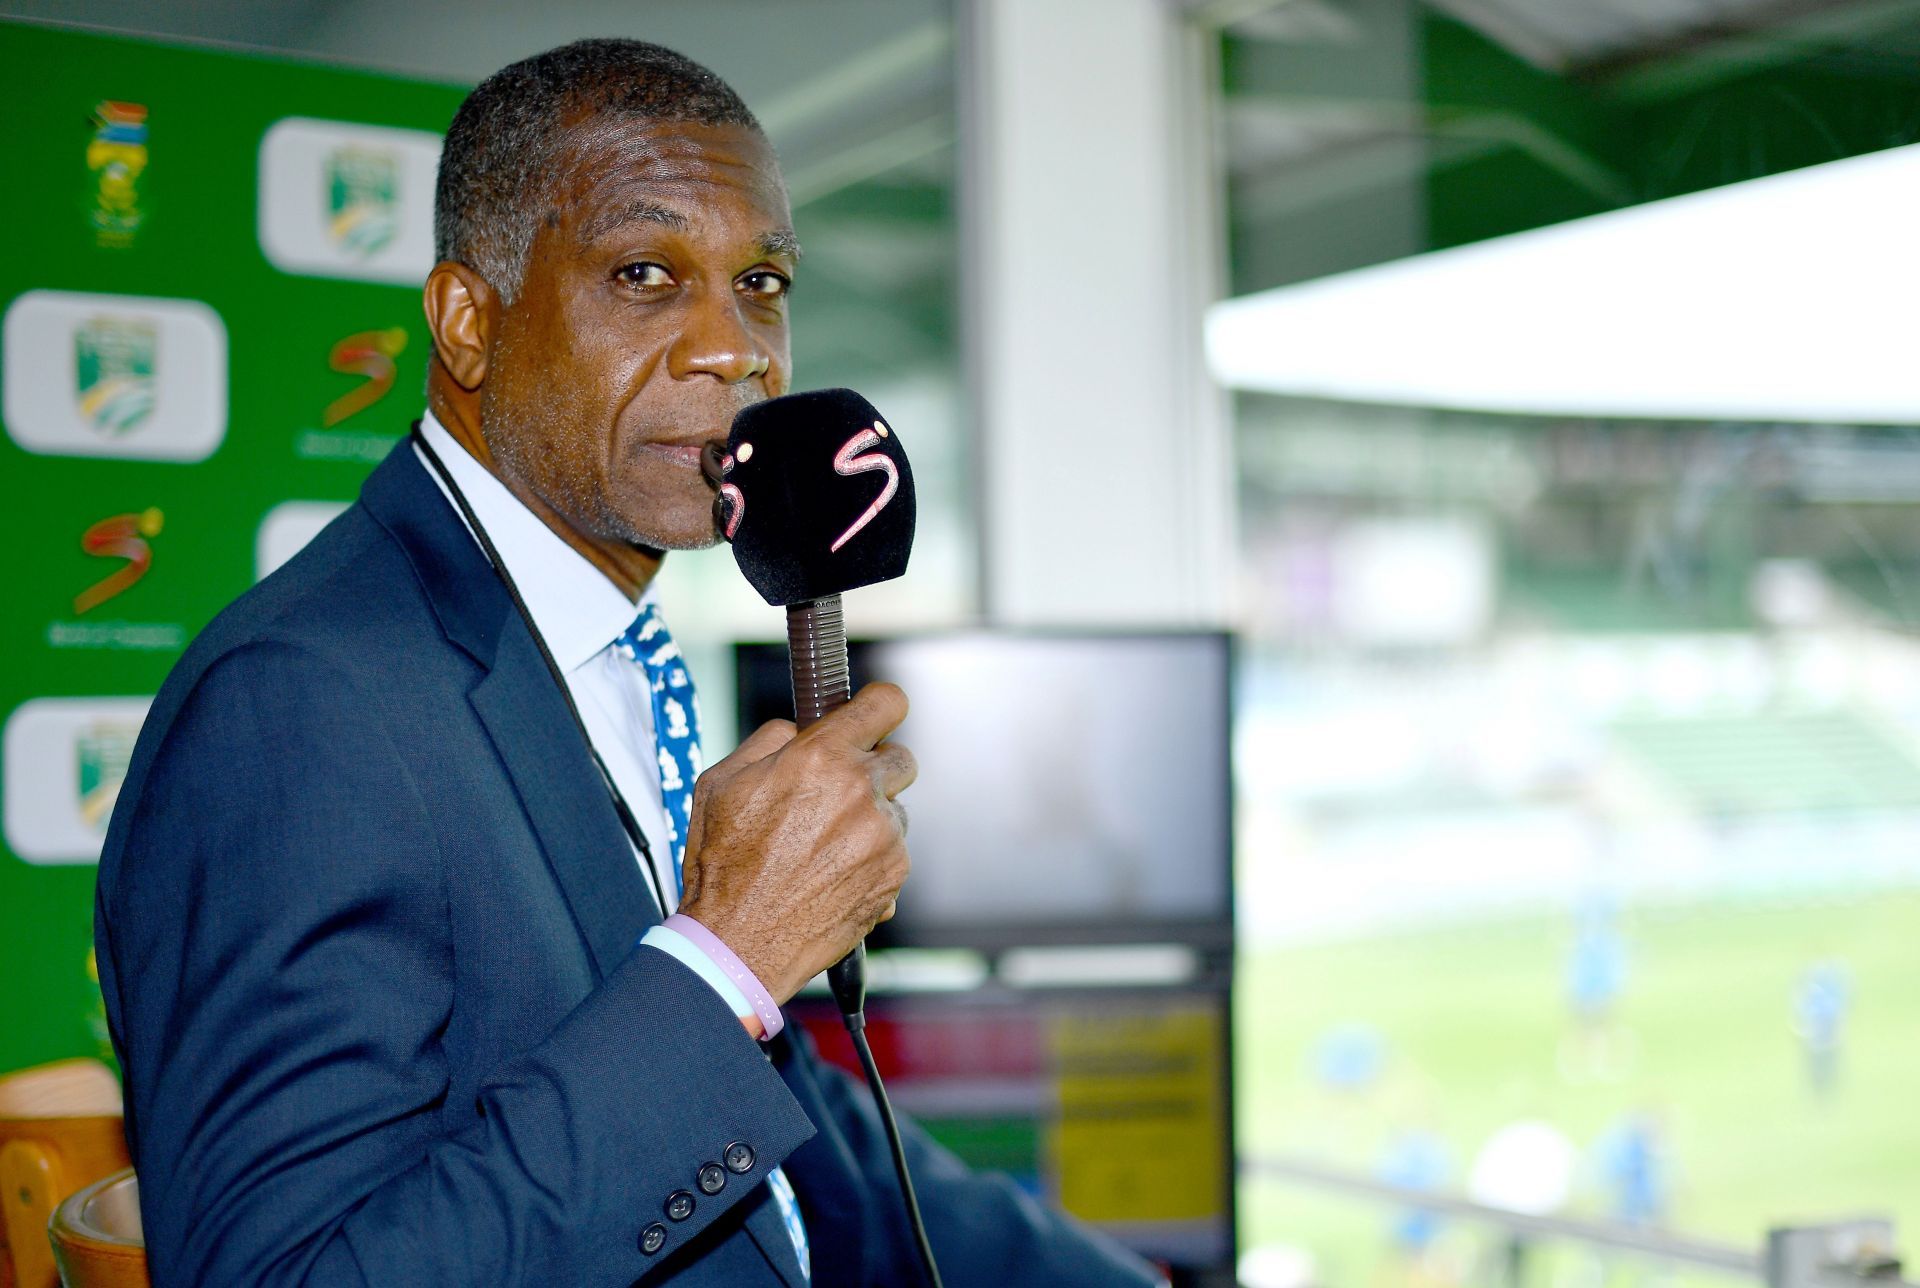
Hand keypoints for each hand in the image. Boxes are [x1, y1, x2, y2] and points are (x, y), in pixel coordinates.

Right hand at [677, 682, 914, 1003]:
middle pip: (902, 757)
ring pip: (895, 810)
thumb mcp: (721, 782)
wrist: (738, 943)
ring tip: (822, 848)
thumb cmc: (724, 865)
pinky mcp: (894, 875)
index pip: (885, 703)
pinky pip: (894, 852)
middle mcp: (861, 792)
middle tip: (840, 791)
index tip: (876, 715)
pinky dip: (871, 859)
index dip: (882, 706)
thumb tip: (801, 728)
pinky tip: (831, 875)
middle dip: (875, 768)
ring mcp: (883, 836)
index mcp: (820, 758)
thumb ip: (770, 740)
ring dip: (870, 820)